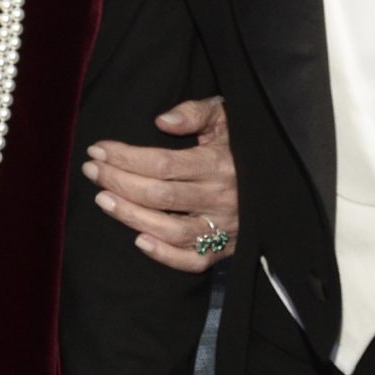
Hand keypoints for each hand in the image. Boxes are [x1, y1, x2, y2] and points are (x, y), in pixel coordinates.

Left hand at [84, 96, 237, 273]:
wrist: (284, 178)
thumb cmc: (242, 143)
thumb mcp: (226, 116)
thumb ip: (194, 112)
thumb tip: (162, 121)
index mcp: (219, 163)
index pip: (163, 163)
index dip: (126, 157)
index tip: (98, 149)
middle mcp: (222, 197)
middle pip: (160, 195)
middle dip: (119, 182)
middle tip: (91, 171)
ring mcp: (224, 227)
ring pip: (171, 229)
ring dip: (131, 216)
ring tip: (102, 200)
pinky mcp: (227, 249)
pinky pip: (194, 261)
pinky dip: (165, 255)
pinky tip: (138, 241)